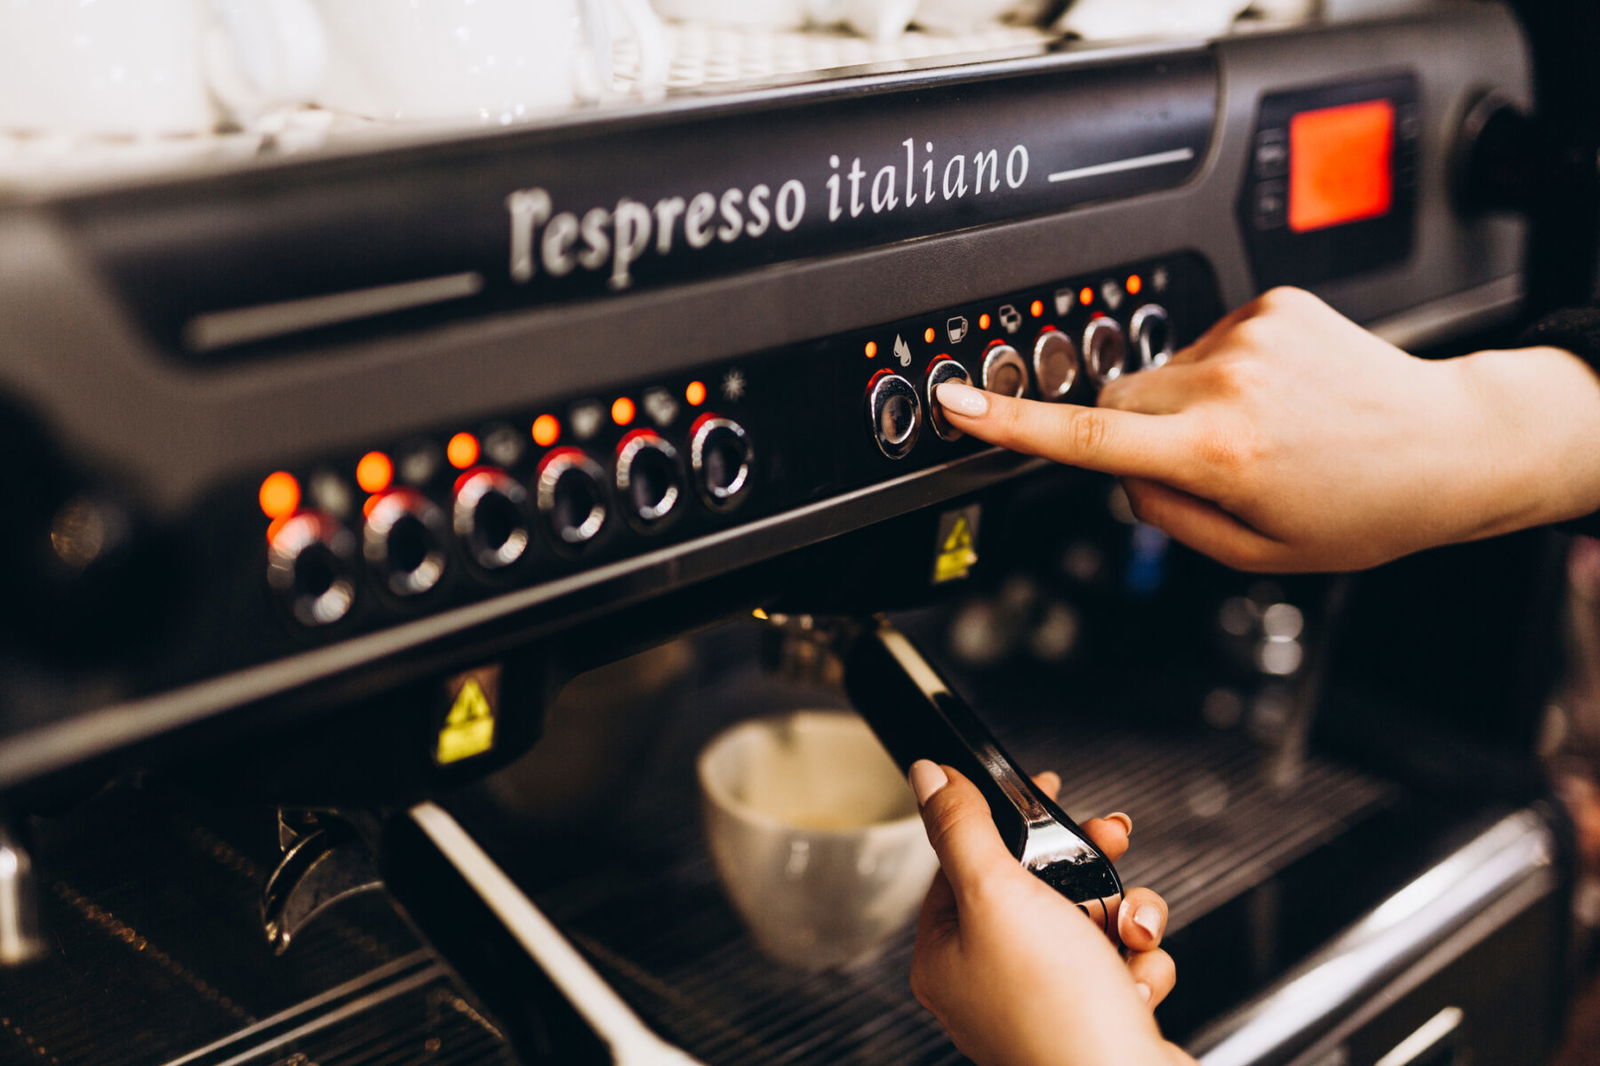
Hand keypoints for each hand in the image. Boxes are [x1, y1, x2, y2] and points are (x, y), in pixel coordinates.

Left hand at [908, 760, 1192, 1065]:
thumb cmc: (1055, 1012)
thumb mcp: (996, 893)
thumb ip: (962, 828)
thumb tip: (929, 775)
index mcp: (947, 952)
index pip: (965, 860)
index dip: (1008, 819)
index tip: (1045, 789)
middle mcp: (990, 979)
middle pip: (1035, 884)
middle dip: (1084, 862)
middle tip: (1110, 840)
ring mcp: (1045, 1000)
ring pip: (1088, 917)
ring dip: (1123, 912)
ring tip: (1130, 929)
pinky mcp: (1096, 1015)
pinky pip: (1122, 960)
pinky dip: (1141, 961)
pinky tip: (1137, 977)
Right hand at [934, 287, 1599, 571]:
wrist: (1450, 444)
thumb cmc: (1364, 509)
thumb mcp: (1254, 550)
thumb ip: (1166, 517)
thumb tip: (1121, 472)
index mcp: (1218, 451)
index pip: (1088, 436)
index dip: (1011, 423)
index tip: (956, 403)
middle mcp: (1227, 383)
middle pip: (1117, 399)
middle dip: (1131, 432)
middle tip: (1198, 468)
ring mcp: (1250, 334)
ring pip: (1161, 372)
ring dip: (1183, 403)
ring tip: (1258, 431)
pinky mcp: (1271, 303)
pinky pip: (1208, 343)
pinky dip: (1223, 373)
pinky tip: (1276, 397)